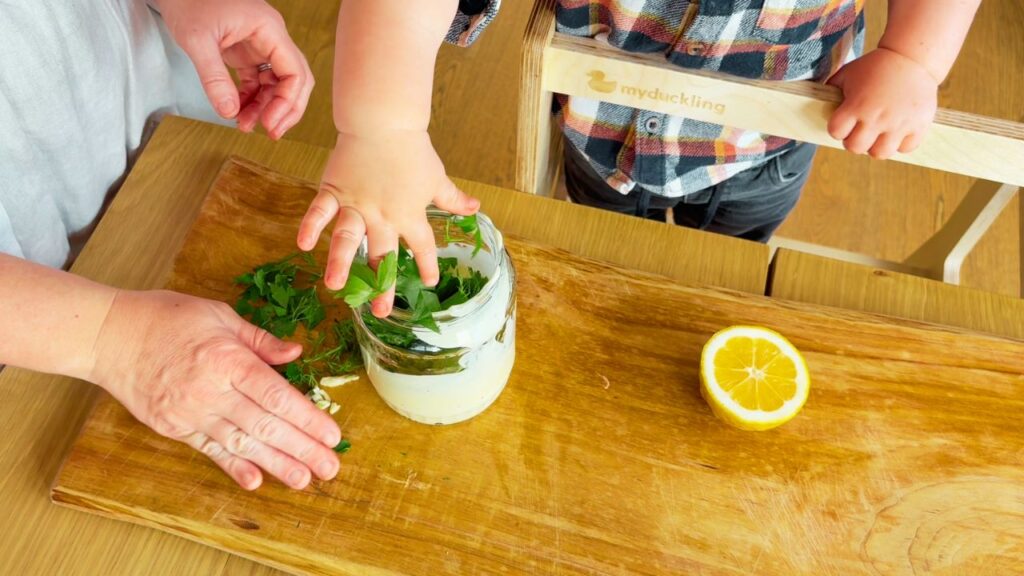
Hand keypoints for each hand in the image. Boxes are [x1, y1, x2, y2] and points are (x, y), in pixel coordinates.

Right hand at [91, 290, 340, 489]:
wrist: (108, 335)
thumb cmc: (167, 317)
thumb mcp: (219, 316)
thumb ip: (260, 340)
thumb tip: (297, 352)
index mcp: (227, 360)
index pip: (277, 396)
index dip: (307, 419)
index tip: (332, 436)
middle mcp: (211, 392)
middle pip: (265, 426)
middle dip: (301, 449)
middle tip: (330, 468)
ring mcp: (191, 413)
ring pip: (241, 444)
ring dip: (276, 464)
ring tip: (304, 480)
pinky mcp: (174, 427)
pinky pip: (209, 450)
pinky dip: (233, 467)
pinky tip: (255, 481)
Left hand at [156, 0, 313, 138]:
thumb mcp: (197, 39)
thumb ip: (214, 78)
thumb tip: (229, 112)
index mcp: (269, 30)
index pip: (295, 72)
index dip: (287, 103)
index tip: (270, 124)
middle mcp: (270, 38)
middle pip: (294, 80)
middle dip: (284, 109)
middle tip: (270, 132)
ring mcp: (259, 45)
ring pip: (276, 83)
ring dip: (265, 107)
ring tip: (245, 125)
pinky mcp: (245, 51)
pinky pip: (257, 80)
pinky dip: (251, 98)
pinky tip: (238, 111)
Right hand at [296, 131, 479, 316]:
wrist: (384, 122)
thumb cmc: (412, 150)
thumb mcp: (437, 177)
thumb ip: (453, 198)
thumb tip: (476, 208)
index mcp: (409, 215)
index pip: (422, 246)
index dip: (427, 265)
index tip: (430, 281)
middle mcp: (382, 216)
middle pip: (383, 255)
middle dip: (382, 284)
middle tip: (379, 310)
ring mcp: (356, 204)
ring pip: (347, 239)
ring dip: (341, 263)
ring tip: (335, 286)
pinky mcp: (334, 189)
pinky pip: (320, 211)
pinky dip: (311, 226)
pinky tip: (303, 245)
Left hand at [827, 48, 937, 158]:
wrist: (912, 57)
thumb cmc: (876, 66)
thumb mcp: (848, 73)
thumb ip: (831, 89)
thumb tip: (817, 103)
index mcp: (856, 105)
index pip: (836, 132)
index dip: (837, 128)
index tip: (844, 120)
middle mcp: (877, 117)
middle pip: (855, 148)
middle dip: (854, 140)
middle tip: (860, 129)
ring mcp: (899, 123)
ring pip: (880, 153)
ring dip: (876, 146)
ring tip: (878, 133)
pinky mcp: (919, 125)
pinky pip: (906, 148)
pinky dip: (901, 143)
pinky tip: (898, 130)